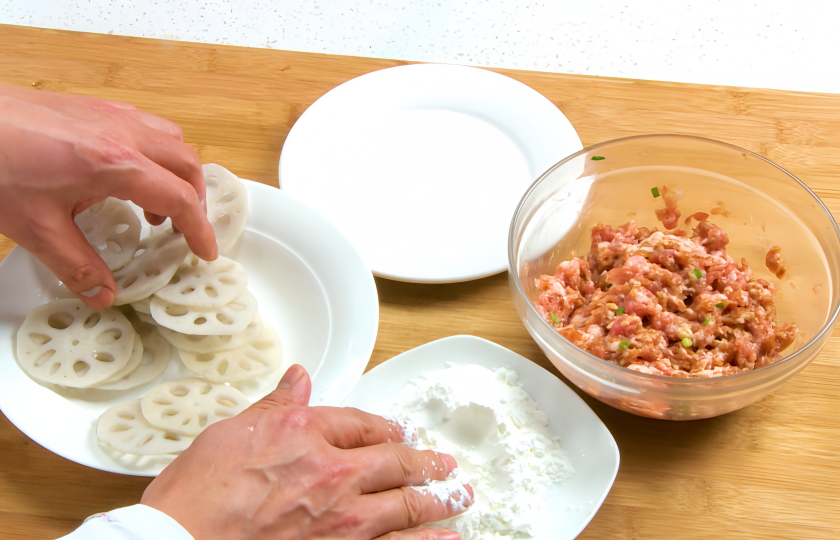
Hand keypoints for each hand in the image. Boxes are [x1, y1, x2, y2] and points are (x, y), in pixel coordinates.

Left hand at [0, 83, 216, 307]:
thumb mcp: (36, 227)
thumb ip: (76, 264)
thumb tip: (101, 294)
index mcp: (116, 163)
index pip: (180, 199)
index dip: (198, 229)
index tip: (204, 250)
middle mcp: (123, 133)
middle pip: (187, 164)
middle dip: (195, 199)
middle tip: (183, 229)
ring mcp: (109, 114)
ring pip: (171, 139)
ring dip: (177, 172)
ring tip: (155, 202)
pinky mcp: (93, 106)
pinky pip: (145, 125)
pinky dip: (154, 152)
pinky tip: (127, 172)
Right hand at [142, 365, 472, 539]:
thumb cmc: (196, 498)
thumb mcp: (230, 434)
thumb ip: (274, 406)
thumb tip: (299, 379)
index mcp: (307, 435)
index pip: (361, 424)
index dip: (386, 427)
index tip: (400, 432)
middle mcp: (335, 475)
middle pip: (396, 462)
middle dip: (425, 463)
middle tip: (445, 465)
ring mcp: (344, 521)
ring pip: (408, 506)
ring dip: (439, 500)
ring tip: (458, 497)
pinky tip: (447, 538)